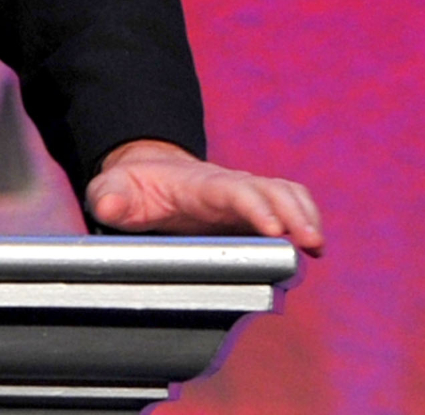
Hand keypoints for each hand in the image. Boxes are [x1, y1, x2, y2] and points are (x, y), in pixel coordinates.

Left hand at [85, 138, 322, 256]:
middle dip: (292, 213)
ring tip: (316, 246)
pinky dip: (306, 219)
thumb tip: (108, 206)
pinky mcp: (254, 212)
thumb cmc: (133, 187)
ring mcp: (245, 197)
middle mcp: (230, 186)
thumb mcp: (113, 190)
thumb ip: (110, 197)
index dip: (256, 207)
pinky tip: (314, 246)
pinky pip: (289, 206)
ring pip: (286, 195)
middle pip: (271, 190)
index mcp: (199, 184)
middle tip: (309, 242)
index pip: (234, 191)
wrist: (147, 176)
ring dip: (306, 216)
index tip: (274, 229)